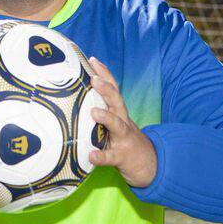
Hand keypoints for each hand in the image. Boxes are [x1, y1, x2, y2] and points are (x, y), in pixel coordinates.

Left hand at [87, 56, 157, 188]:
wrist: (148, 163)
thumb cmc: (123, 139)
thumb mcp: (114, 121)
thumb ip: (100, 110)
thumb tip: (73, 97)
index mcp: (118, 111)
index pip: (112, 88)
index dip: (104, 73)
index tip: (92, 60)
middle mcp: (122, 120)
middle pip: (117, 101)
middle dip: (106, 89)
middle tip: (93, 79)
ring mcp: (123, 138)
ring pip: (117, 125)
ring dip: (107, 118)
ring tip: (94, 112)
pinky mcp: (122, 156)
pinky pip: (111, 156)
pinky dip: (101, 156)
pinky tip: (92, 155)